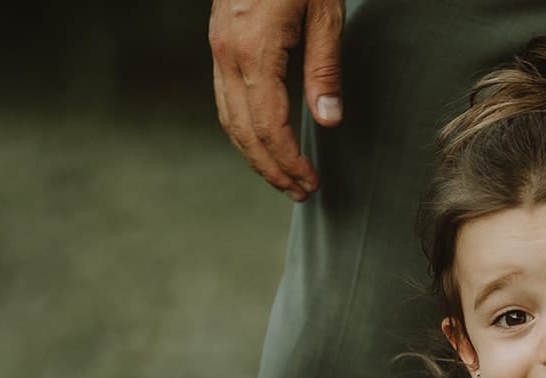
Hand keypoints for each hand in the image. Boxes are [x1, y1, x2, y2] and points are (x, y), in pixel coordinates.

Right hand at [208, 0, 344, 200]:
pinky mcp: (219, 42)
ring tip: (282, 177)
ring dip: (254, 154)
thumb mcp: (325, 14)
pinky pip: (225, 97)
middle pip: (244, 131)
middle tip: (299, 193)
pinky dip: (243, 128)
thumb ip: (325, 71)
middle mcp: (227, 54)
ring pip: (228, 118)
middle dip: (270, 168)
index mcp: (254, 50)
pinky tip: (263, 141)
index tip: (309, 184)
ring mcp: (218, 48)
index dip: (288, 161)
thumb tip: (327, 121)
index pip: (269, 126)